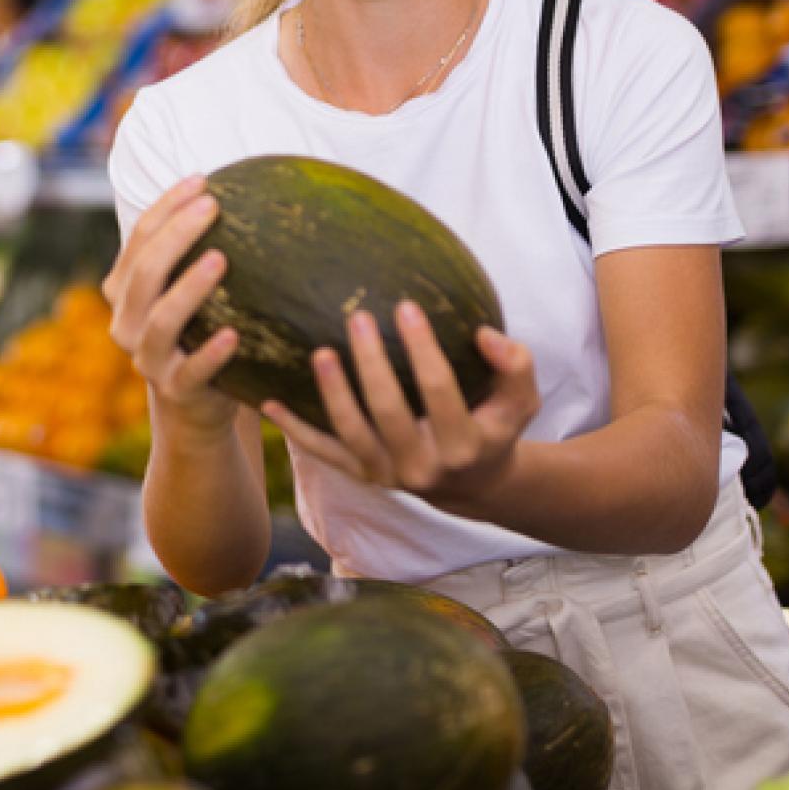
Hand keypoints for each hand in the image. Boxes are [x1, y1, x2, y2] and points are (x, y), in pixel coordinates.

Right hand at [102, 176, 239, 435]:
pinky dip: (210, 353)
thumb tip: (240, 187)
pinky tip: (233, 335)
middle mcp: (126, 322)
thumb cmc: (196, 331)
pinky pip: (192, 371)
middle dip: (176, 235)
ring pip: (161, 320)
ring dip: (189, 287)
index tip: (203, 180)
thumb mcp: (186, 290)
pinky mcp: (176, 390)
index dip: (166, 207)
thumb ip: (195, 250)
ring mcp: (147, 358)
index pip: (139, 238)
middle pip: (145, 272)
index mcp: (124, 290)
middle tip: (212, 207)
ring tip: (220, 259)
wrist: (194, 404)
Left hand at [260, 301, 539, 506]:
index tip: (405, 305)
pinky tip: (268, 403)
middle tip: (356, 317)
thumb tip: (483, 335)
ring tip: (319, 353)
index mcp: (464, 447)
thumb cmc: (495, 426)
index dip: (424, 350)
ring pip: (351, 435)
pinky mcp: (362, 475)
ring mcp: (387, 475)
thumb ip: (515, 366)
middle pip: (389, 413)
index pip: (441, 392)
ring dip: (332, 394)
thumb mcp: (520, 401)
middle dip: (371, 365)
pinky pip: (322, 453)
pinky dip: (294, 430)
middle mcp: (422, 467)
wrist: (472, 484)